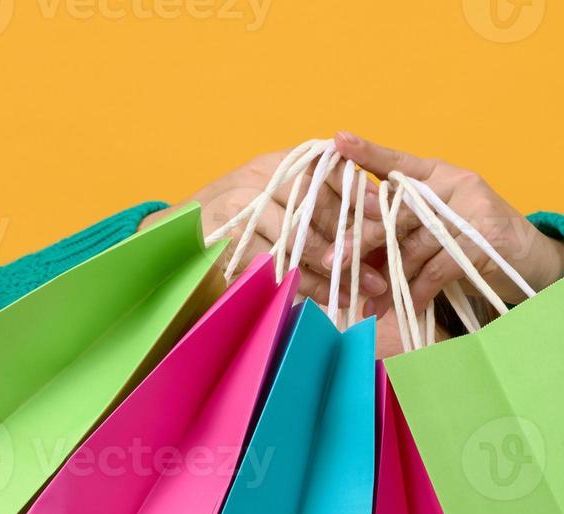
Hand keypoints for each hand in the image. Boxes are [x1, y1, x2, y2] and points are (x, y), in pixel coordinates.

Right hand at [141, 149, 388, 304]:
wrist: (180, 240)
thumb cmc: (245, 222)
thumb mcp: (280, 201)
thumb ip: (319, 202)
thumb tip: (373, 218)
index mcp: (279, 164)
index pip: (326, 167)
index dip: (358, 191)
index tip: (384, 214)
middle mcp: (260, 178)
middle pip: (316, 205)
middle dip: (351, 238)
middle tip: (379, 269)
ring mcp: (241, 207)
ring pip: (298, 239)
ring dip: (331, 268)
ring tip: (359, 289)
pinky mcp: (229, 238)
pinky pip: (276, 265)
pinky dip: (303, 284)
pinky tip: (327, 298)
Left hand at [331, 132, 563, 320]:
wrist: (533, 261)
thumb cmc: (477, 245)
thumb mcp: (440, 227)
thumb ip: (407, 228)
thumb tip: (354, 249)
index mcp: (440, 174)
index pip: (399, 162)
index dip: (368, 151)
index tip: (338, 140)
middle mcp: (455, 184)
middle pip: (398, 210)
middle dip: (363, 238)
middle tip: (333, 261)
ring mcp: (473, 208)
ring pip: (417, 243)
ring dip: (391, 278)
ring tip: (372, 303)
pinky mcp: (485, 238)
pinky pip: (439, 268)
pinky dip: (421, 291)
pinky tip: (408, 306)